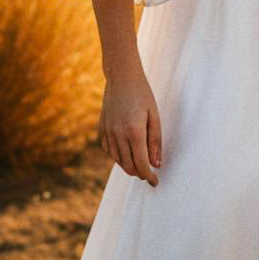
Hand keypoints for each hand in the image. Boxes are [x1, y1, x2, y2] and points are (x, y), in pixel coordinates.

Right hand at [98, 67, 161, 186]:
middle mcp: (118, 135)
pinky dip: (119, 156)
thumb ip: (155, 141)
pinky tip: (127, 153)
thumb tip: (156, 164)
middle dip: (140, 174)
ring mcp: (107, 132)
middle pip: (129, 166)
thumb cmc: (142, 94)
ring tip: (140, 165)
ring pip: (118, 160)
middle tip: (150, 175)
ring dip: (129, 167)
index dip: (149, 176)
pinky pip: (110, 151)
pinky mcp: (102, 129)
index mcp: (134, 131)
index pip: (141, 164)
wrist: (121, 77)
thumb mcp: (154, 116)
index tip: (156, 182)